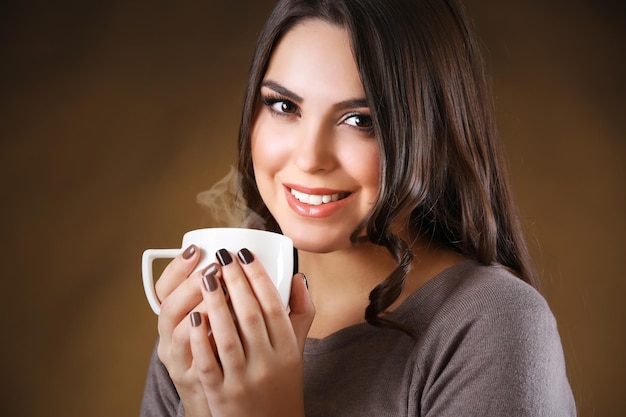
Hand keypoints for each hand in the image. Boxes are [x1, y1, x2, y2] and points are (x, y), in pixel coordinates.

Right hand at [154, 244, 212, 415]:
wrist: (215, 395)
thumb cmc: (219, 348)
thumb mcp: (212, 318)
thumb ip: (221, 290)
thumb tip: (241, 258)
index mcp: (172, 318)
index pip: (163, 288)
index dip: (176, 268)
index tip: (195, 249)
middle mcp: (169, 338)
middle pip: (169, 307)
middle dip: (192, 284)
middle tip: (216, 268)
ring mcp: (180, 360)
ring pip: (180, 333)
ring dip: (202, 309)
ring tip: (222, 292)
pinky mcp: (197, 378)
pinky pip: (199, 359)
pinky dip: (209, 341)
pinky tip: (226, 326)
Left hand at [189, 248, 314, 416]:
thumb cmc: (281, 384)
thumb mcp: (297, 351)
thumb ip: (301, 313)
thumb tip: (298, 278)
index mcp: (287, 350)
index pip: (274, 306)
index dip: (259, 278)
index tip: (245, 255)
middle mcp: (268, 364)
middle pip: (251, 316)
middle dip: (235, 282)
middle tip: (222, 257)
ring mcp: (244, 380)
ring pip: (227, 337)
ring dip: (215, 304)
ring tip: (206, 277)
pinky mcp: (222, 395)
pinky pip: (209, 364)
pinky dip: (200, 340)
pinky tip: (194, 317)